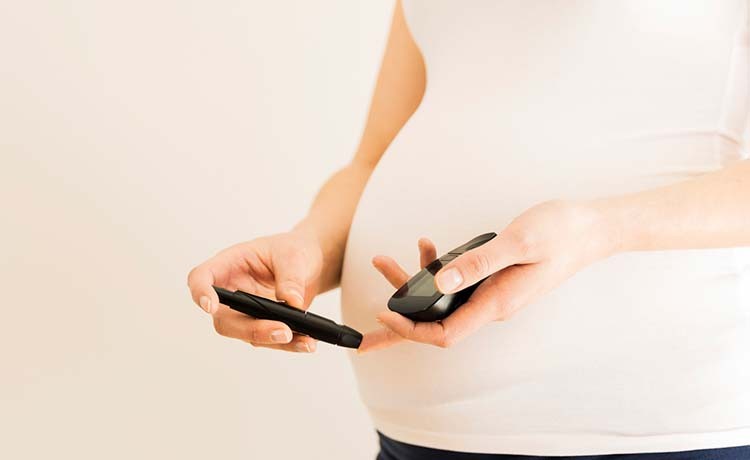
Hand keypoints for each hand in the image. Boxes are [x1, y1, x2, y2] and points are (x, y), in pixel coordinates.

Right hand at [187, 230, 323, 352]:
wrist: (309, 263)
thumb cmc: (292, 251)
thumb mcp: (293, 254)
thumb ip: (290, 276)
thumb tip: (292, 302)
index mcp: (228, 265)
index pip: (201, 278)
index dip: (201, 293)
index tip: (211, 306)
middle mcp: (231, 291)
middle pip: (224, 319)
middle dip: (251, 329)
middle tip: (282, 331)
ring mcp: (244, 313)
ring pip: (248, 335)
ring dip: (274, 340)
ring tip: (304, 341)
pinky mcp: (262, 326)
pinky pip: (270, 340)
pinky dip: (290, 344)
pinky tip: (307, 343)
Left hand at [360, 199, 619, 351]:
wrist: (591, 229)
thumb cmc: (561, 233)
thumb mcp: (519, 242)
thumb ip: (479, 263)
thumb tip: (440, 280)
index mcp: (497, 303)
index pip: (446, 333)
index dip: (411, 329)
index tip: (385, 313)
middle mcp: (492, 304)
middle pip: (437, 323)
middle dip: (401, 315)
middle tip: (368, 314)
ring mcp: (492, 294)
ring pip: (443, 301)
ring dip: (412, 285)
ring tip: (383, 262)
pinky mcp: (493, 280)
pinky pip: (457, 283)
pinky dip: (436, 268)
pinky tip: (427, 248)